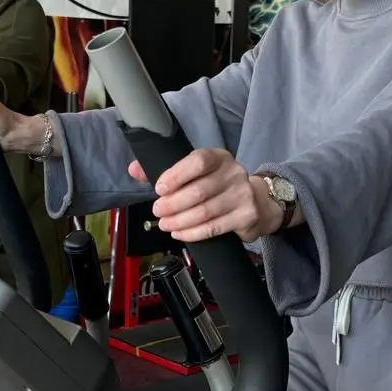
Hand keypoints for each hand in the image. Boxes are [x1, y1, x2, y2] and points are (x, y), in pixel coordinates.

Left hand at [129, 148, 283, 243]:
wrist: (257, 202)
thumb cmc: (218, 186)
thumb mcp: (196, 173)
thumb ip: (165, 170)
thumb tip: (134, 169)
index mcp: (219, 157)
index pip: (198, 161)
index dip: (176, 175)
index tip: (159, 188)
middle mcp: (234, 173)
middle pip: (198, 191)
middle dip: (172, 204)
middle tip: (157, 211)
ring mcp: (243, 195)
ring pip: (204, 212)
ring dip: (179, 220)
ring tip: (165, 224)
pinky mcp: (246, 216)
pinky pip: (213, 227)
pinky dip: (192, 233)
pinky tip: (179, 233)